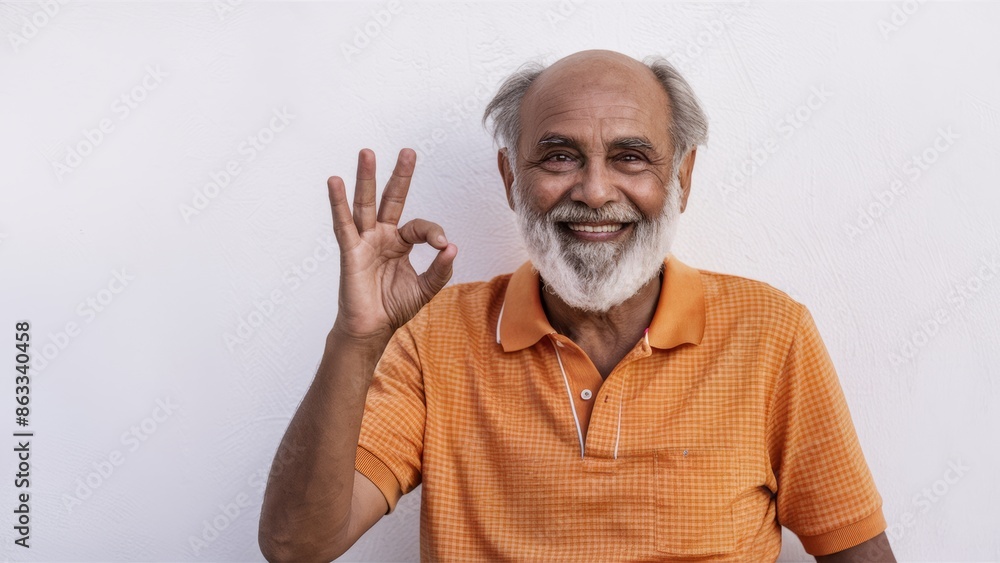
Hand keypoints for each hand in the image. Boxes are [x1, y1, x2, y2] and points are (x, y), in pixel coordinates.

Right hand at [327, 148, 456, 340]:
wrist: (372, 329)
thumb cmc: (393, 306)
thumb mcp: (425, 288)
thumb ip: (440, 270)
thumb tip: (452, 247)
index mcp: (400, 242)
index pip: (419, 226)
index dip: (433, 232)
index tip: (442, 245)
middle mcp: (382, 236)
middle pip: (391, 199)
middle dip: (399, 175)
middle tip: (409, 151)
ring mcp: (364, 241)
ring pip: (365, 203)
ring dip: (366, 178)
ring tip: (367, 153)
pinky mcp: (350, 251)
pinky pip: (343, 223)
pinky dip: (338, 203)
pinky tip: (334, 182)